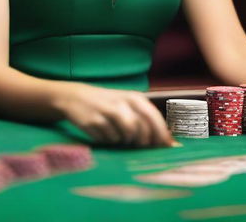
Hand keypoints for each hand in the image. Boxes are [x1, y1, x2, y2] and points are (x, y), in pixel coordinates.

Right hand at [54, 83, 174, 147]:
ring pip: (125, 136)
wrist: (76, 97)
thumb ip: (147, 121)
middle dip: (142, 142)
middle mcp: (122, 103)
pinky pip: (108, 140)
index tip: (167, 148)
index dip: (161, 135)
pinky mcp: (93, 122)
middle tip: (137, 144)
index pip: (154, 118)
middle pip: (140, 130)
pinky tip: (103, 132)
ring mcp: (107, 112)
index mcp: (134, 98)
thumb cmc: (109, 104)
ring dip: (124, 140)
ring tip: (118, 134)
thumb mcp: (128, 105)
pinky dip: (109, 140)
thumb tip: (169, 144)